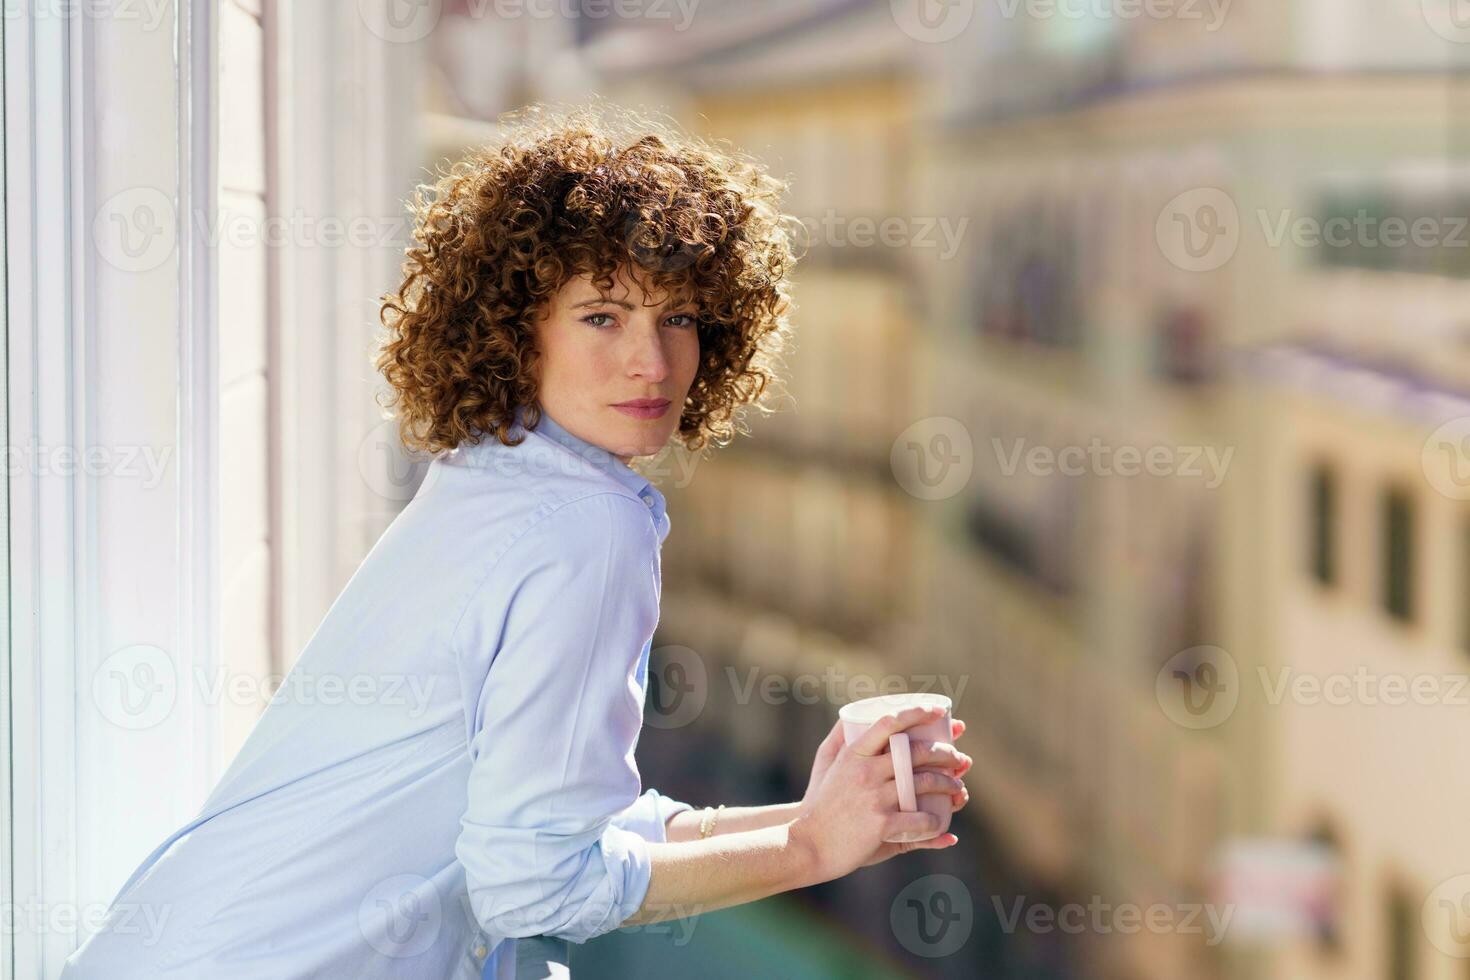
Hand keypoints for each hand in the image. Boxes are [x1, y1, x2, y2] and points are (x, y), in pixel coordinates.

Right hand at [788, 706, 966, 883]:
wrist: (809, 843)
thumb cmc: (821, 804)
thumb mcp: (828, 766)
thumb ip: (840, 740)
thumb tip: (848, 717)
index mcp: (854, 753)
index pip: (890, 721)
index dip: (917, 711)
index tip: (938, 710)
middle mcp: (866, 771)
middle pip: (917, 752)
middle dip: (947, 753)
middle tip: (959, 759)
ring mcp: (874, 797)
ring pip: (925, 783)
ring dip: (949, 785)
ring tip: (958, 789)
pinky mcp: (881, 824)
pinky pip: (919, 820)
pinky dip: (934, 822)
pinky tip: (940, 823)